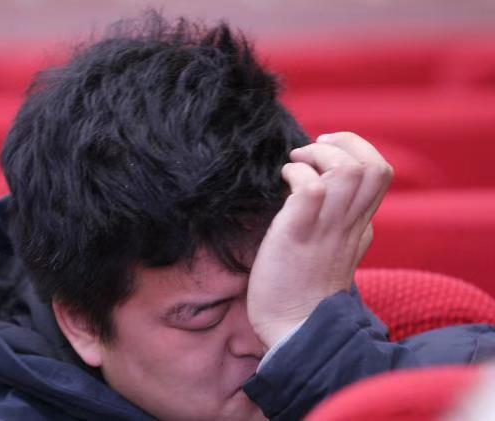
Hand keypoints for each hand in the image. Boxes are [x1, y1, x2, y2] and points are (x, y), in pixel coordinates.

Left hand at [247, 132, 392, 347]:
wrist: (294, 330)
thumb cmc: (303, 291)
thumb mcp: (332, 251)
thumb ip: (335, 221)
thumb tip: (315, 186)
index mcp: (361, 227)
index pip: (379, 172)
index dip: (355, 149)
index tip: (325, 151)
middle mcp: (351, 224)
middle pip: (373, 165)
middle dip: (343, 143)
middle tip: (311, 150)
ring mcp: (327, 228)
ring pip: (347, 170)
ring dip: (318, 156)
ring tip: (294, 164)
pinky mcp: (299, 233)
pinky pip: (310, 187)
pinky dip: (295, 174)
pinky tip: (281, 181)